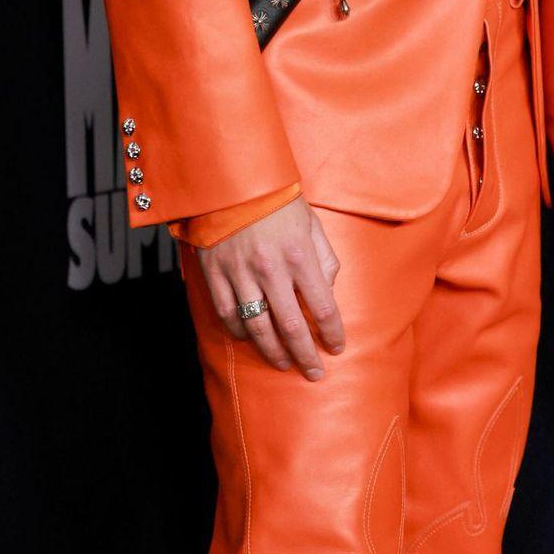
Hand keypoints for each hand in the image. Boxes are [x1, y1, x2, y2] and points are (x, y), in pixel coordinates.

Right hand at [198, 195, 343, 377]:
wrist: (233, 179)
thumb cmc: (278, 200)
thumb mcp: (311, 222)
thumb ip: (324, 258)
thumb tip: (328, 291)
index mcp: (299, 254)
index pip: (322, 306)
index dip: (332, 333)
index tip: (337, 347)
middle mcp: (271, 268)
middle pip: (290, 326)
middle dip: (305, 355)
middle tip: (314, 373)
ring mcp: (240, 273)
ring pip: (257, 327)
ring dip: (273, 351)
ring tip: (284, 363)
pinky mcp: (215, 274)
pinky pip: (228, 314)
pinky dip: (240, 332)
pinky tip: (251, 339)